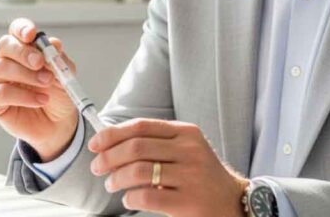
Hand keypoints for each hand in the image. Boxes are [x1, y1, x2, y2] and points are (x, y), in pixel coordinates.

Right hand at [0, 18, 79, 160]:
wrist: (58, 123)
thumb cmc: (58, 94)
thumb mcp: (65, 74)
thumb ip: (59, 59)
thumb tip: (54, 44)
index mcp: (24, 48)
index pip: (16, 30)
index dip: (21, 28)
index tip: (31, 34)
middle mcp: (7, 60)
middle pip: (5, 45)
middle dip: (23, 52)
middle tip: (40, 62)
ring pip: (2, 68)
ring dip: (27, 75)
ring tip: (47, 84)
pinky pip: (2, 92)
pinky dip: (23, 96)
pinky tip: (40, 100)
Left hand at [89, 118, 248, 216]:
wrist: (233, 203)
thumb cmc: (200, 175)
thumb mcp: (186, 149)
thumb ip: (156, 142)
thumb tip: (111, 141)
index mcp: (186, 133)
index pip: (141, 126)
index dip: (113, 134)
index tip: (96, 144)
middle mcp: (190, 151)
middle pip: (136, 147)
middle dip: (109, 157)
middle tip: (97, 167)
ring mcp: (191, 176)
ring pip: (139, 170)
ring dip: (116, 178)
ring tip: (111, 184)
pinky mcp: (189, 202)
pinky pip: (147, 196)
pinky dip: (130, 197)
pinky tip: (129, 198)